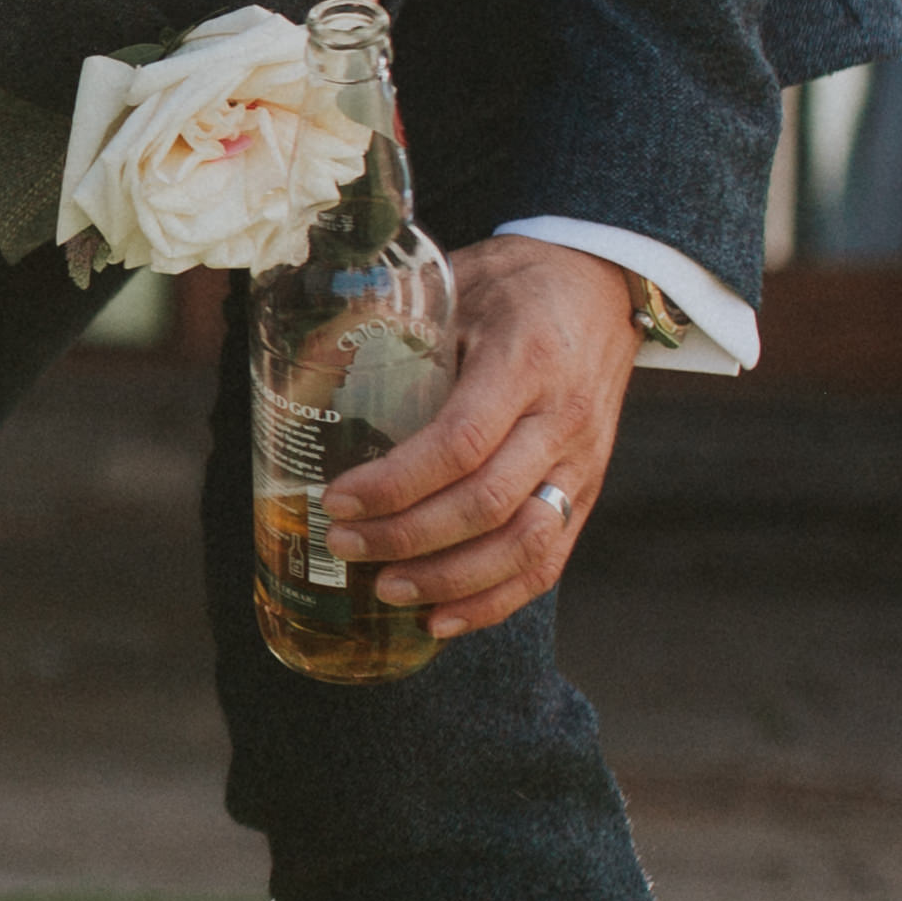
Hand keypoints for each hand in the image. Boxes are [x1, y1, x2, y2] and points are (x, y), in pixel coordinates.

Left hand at [322, 235, 643, 639]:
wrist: (603, 281)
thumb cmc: (514, 281)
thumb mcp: (453, 281)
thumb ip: (386, 320)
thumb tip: (298, 368)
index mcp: (525, 359)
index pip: (460, 441)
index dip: (396, 483)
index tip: (336, 499)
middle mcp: (562, 417)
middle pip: (487, 502)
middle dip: (407, 537)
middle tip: (343, 545)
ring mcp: (582, 460)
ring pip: (525, 545)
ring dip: (450, 580)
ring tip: (385, 590)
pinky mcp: (587, 490)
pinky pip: (549, 560)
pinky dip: (495, 600)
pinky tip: (441, 619)